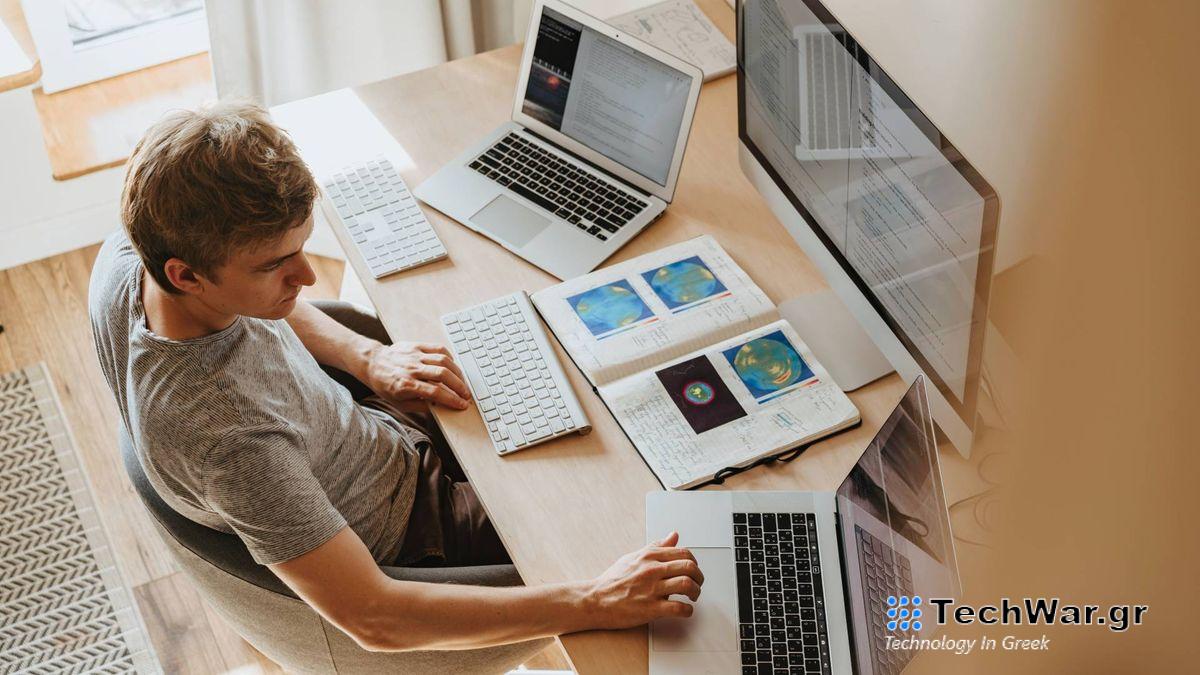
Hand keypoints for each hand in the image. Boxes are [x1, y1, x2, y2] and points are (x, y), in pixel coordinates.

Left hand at [364, 341, 471, 408]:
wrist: (373, 363)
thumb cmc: (386, 385)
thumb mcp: (399, 403)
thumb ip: (421, 406)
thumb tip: (440, 407)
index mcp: (406, 385)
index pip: (436, 392)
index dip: (452, 400)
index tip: (462, 404)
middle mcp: (412, 369)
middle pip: (443, 375)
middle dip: (459, 386)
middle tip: (467, 394)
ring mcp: (415, 356)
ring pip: (443, 361)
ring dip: (457, 373)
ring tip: (462, 382)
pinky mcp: (417, 346)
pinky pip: (438, 349)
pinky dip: (449, 358)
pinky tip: (453, 367)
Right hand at [582, 532, 703, 629]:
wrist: (595, 599)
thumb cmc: (613, 580)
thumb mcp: (634, 557)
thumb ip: (657, 546)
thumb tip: (673, 535)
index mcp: (649, 556)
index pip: (683, 552)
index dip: (694, 562)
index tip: (693, 569)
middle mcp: (652, 570)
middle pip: (689, 567)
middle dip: (699, 576)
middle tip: (697, 583)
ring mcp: (651, 589)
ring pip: (686, 584)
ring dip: (696, 592)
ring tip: (693, 596)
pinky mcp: (650, 608)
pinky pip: (678, 608)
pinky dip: (688, 610)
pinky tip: (686, 610)